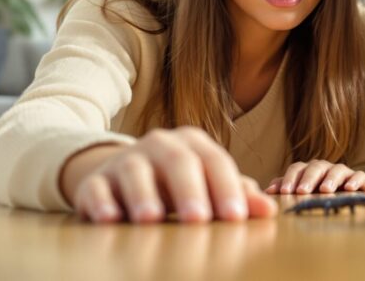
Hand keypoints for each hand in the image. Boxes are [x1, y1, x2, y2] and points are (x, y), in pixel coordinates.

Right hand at [60, 126, 277, 223]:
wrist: (121, 175)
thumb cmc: (175, 184)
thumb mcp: (206, 185)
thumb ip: (237, 195)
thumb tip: (268, 210)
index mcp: (192, 144)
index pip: (215, 162)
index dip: (226, 188)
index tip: (235, 217)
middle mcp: (160, 145)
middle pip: (178, 162)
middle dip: (189, 190)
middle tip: (199, 219)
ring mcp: (126, 160)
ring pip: (135, 172)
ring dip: (143, 196)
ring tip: (151, 220)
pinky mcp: (95, 180)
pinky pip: (96, 188)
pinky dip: (101, 202)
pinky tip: (110, 219)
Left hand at [266, 160, 364, 194]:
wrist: (348, 200)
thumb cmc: (319, 197)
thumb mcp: (302, 194)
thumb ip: (285, 189)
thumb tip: (267, 191)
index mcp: (309, 170)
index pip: (297, 169)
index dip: (290, 179)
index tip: (284, 192)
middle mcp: (325, 168)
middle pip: (316, 167)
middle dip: (308, 179)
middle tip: (302, 191)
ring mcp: (343, 173)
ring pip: (337, 170)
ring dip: (331, 179)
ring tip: (325, 190)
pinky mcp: (360, 180)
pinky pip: (359, 176)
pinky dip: (355, 180)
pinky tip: (349, 188)